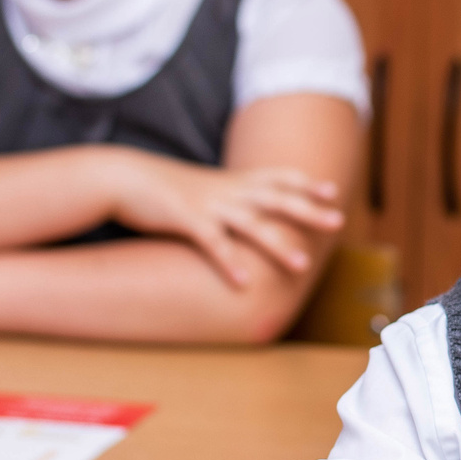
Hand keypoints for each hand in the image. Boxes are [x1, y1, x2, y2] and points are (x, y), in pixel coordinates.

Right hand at [110, 155, 345, 288]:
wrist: (123, 176)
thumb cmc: (162, 185)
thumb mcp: (202, 186)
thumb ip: (228, 194)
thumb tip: (249, 207)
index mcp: (232, 181)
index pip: (277, 177)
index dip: (305, 183)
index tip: (332, 190)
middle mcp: (227, 190)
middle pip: (276, 199)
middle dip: (309, 210)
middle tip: (337, 221)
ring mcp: (208, 205)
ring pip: (252, 225)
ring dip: (278, 246)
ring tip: (302, 266)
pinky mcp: (186, 220)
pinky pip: (213, 244)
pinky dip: (229, 263)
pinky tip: (244, 283)